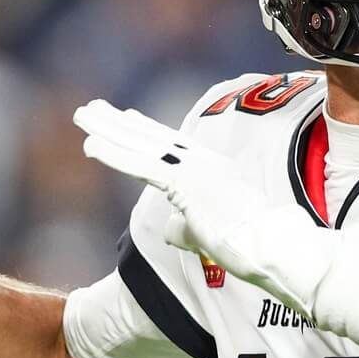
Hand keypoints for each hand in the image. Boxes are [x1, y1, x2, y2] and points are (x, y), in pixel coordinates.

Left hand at [73, 100, 333, 312]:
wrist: (276, 249)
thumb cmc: (255, 246)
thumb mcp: (214, 232)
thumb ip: (188, 227)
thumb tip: (170, 231)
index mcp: (214, 170)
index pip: (172, 145)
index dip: (144, 130)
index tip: (124, 116)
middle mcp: (203, 162)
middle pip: (152, 137)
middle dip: (118, 121)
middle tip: (90, 107)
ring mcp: (194, 171)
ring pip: (141, 144)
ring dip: (108, 128)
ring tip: (82, 115)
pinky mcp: (186, 185)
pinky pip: (141, 164)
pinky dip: (114, 154)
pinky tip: (90, 146)